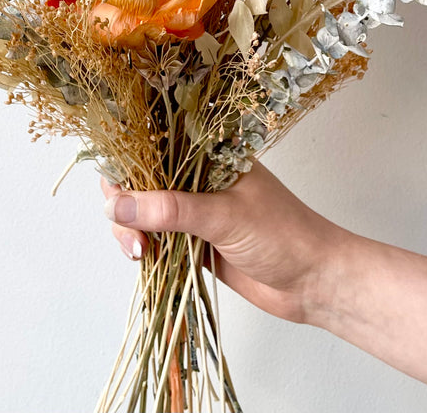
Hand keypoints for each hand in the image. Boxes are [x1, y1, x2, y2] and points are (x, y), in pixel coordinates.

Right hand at [101, 159, 346, 323]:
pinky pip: (155, 240)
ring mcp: (194, 211)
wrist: (315, 282)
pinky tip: (143, 259)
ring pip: (143, 212)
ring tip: (140, 252)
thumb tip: (118, 204)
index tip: (111, 185)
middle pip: (142, 179)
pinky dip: (142, 248)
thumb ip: (170, 210)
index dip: (127, 158)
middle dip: (123, 201)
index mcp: (209, 154)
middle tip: (127, 228)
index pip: (156, 143)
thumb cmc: (283, 235)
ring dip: (130, 229)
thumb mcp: (224, 216)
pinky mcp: (193, 243)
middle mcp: (197, 178)